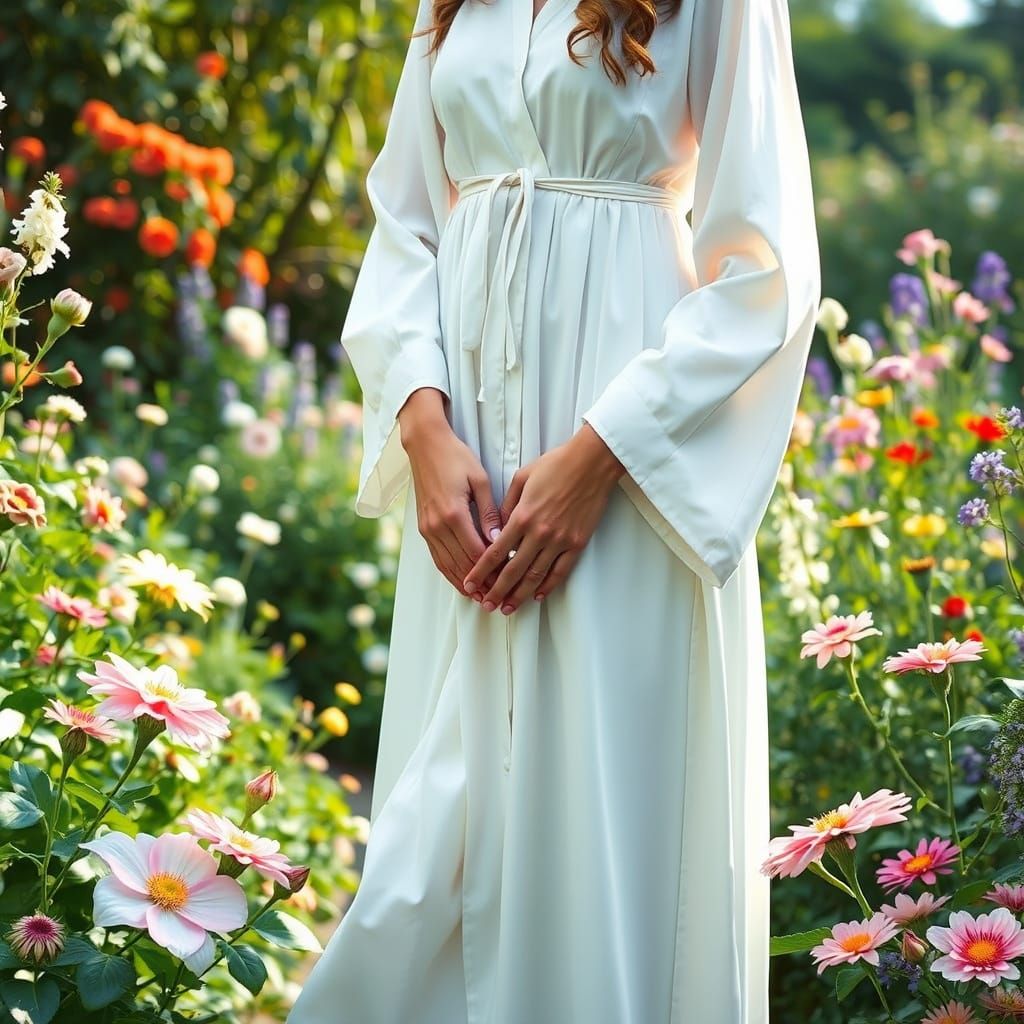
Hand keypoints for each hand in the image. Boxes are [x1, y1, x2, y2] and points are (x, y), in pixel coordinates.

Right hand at [399, 388, 502, 596]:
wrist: (425, 446)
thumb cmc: (456, 458)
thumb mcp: (480, 480)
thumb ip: (490, 513)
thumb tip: (500, 540)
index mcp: (454, 514)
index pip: (477, 553)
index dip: (493, 571)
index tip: (508, 583)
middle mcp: (437, 526)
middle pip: (463, 565)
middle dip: (482, 584)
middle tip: (498, 599)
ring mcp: (427, 529)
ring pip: (448, 567)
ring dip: (465, 584)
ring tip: (483, 599)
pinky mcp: (423, 529)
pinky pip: (438, 559)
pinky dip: (451, 574)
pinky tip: (463, 583)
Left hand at [462, 422, 625, 612]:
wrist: (591, 463)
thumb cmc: (556, 465)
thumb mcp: (521, 478)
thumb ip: (507, 506)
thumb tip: (498, 528)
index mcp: (522, 516)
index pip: (495, 552)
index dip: (481, 572)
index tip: (470, 584)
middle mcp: (539, 533)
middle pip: (513, 571)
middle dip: (497, 591)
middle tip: (486, 606)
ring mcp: (560, 540)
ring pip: (536, 576)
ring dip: (520, 595)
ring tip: (508, 608)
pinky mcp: (577, 543)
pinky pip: (561, 571)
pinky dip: (549, 586)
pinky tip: (538, 595)